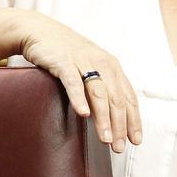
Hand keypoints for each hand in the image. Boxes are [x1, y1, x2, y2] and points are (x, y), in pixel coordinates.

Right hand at [17, 13, 141, 152]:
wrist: (41, 31)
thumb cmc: (67, 53)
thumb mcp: (90, 68)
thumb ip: (102, 88)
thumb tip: (113, 117)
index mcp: (111, 66)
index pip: (128, 96)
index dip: (133, 119)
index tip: (135, 140)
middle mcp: (101, 63)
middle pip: (116, 98)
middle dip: (119, 124)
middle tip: (118, 146)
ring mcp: (82, 61)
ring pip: (98, 92)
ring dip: (103, 118)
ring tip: (105, 138)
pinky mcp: (63, 61)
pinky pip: (73, 82)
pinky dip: (79, 98)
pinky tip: (83, 113)